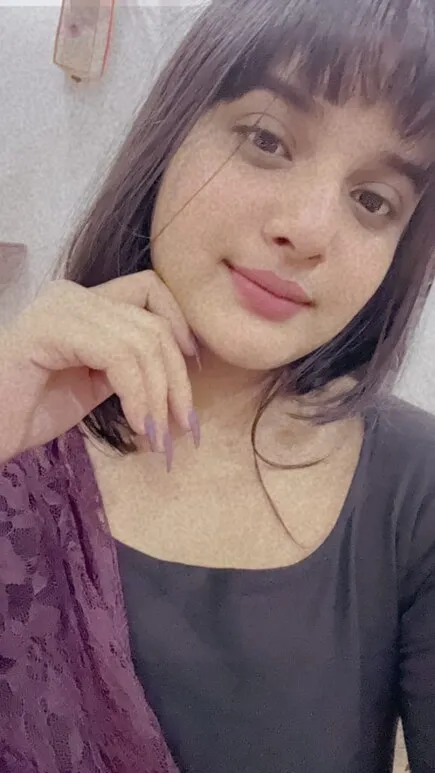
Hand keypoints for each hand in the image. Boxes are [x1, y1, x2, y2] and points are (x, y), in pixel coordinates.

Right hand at [0, 271, 198, 467]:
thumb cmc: (31, 410)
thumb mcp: (96, 381)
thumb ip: (131, 364)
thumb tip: (182, 373)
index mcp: (85, 300)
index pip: (152, 290)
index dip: (179, 326)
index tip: (190, 372)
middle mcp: (73, 293)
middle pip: (154, 323)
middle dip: (177, 380)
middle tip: (183, 427)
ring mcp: (61, 306)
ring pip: (142, 342)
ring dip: (158, 396)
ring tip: (158, 436)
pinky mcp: (51, 327)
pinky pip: (119, 356)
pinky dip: (137, 394)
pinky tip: (138, 425)